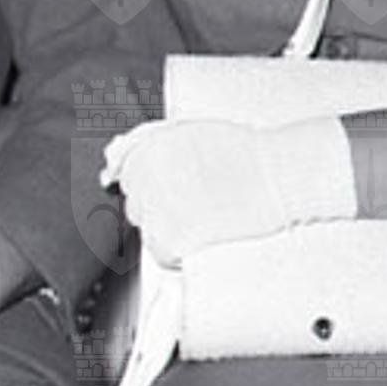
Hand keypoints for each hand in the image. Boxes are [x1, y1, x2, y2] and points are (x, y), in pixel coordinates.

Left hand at [101, 117, 353, 266]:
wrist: (276, 173)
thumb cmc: (243, 151)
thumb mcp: (186, 132)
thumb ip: (144, 144)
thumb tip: (110, 161)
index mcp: (147, 145)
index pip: (126, 174)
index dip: (153, 184)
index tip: (173, 188)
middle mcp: (145, 173)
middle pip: (136, 203)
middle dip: (160, 205)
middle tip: (195, 201)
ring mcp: (156, 205)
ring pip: (147, 229)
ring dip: (169, 228)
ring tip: (204, 216)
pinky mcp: (170, 236)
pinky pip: (161, 253)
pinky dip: (178, 252)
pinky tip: (203, 235)